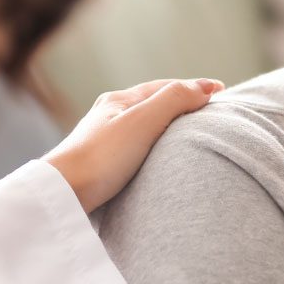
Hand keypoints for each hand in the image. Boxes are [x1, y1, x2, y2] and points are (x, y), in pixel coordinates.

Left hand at [44, 78, 222, 212]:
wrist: (62, 196)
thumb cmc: (101, 158)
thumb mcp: (143, 122)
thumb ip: (174, 100)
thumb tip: (204, 88)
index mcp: (117, 101)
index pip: (164, 87)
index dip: (194, 87)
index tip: (221, 91)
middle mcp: (108, 117)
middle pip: (152, 104)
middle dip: (181, 103)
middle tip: (208, 109)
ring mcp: (102, 141)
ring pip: (143, 126)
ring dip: (167, 125)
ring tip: (189, 133)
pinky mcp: (100, 167)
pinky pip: (135, 147)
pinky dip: (155, 145)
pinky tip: (158, 159)